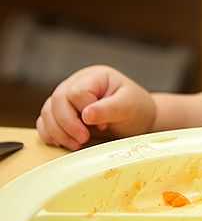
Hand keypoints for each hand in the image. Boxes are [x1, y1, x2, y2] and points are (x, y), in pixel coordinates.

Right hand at [36, 65, 155, 149]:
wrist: (138, 120)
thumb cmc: (136, 109)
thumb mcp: (128, 107)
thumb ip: (108, 109)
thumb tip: (86, 114)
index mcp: (95, 77)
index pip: (77, 92)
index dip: (85, 110)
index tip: (103, 125)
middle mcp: (77, 84)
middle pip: (57, 100)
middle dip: (67, 124)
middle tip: (83, 139)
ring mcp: (66, 99)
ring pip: (47, 112)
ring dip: (58, 132)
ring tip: (77, 144)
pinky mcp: (61, 114)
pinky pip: (45, 123)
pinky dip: (50, 134)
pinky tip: (65, 143)